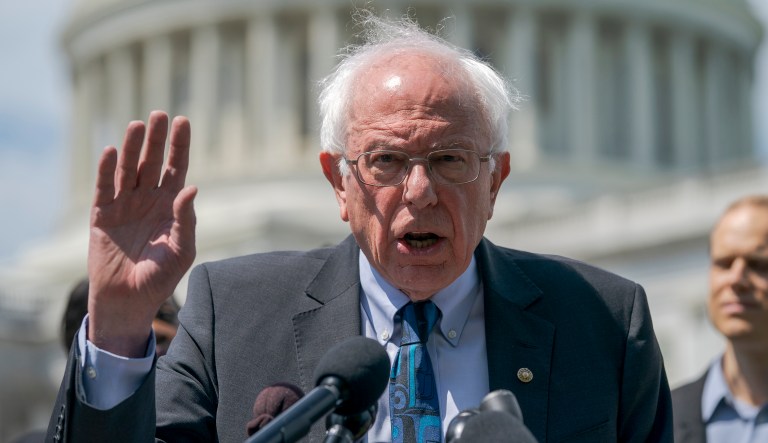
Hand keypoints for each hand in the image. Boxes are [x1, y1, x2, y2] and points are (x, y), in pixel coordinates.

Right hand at [87, 111, 196, 356]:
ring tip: (137, 125)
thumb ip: (186, 219)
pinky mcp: (102, 215)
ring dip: (132, 147)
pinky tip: (110, 151)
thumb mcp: (182, 249)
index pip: (177, 168)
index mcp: (171, 205)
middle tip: (160, 114)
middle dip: (157, 139)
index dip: (180, 146)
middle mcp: (148, 199)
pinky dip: (106, 170)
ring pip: (128, 169)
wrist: (130, 300)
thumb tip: (191, 187)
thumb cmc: (161, 276)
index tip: (184, 121)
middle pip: (153, 162)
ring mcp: (124, 205)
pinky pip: (104, 188)